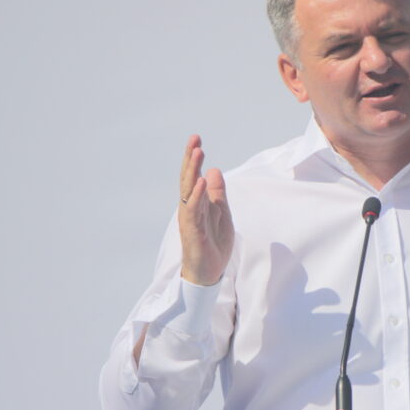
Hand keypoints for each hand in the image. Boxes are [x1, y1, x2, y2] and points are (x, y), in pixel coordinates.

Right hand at [178, 134, 233, 284]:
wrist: (209, 272)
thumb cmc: (213, 243)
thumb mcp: (221, 213)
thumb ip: (217, 194)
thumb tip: (213, 171)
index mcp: (197, 202)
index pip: (193, 175)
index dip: (194, 158)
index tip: (197, 139)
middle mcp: (190, 207)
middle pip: (187, 178)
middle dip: (190, 158)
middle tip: (194, 138)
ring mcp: (190, 218)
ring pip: (188, 190)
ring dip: (192, 170)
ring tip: (198, 152)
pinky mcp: (192, 231)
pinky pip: (193, 211)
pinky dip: (196, 196)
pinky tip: (200, 182)